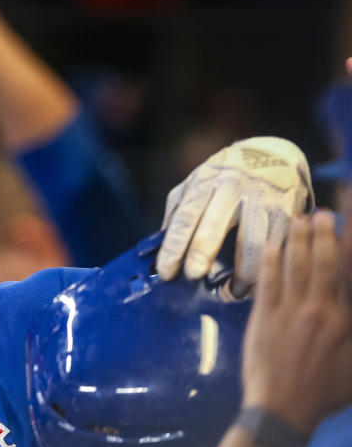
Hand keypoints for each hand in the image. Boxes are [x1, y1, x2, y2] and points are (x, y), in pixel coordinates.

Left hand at [156, 137, 312, 292]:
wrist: (275, 153)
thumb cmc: (224, 176)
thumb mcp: (196, 183)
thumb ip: (179, 211)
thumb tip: (159, 249)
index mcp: (205, 183)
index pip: (185, 217)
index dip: (173, 246)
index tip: (165, 272)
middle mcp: (233, 188)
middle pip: (214, 225)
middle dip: (201, 253)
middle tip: (193, 277)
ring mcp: (263, 199)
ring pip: (252, 242)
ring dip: (241, 273)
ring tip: (229, 293)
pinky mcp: (288, 211)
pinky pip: (276, 247)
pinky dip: (266, 270)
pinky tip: (255, 284)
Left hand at [241, 211, 351, 433]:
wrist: (283, 411)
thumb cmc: (324, 394)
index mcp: (347, 321)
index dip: (351, 247)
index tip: (350, 225)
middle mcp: (322, 311)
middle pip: (325, 263)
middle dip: (325, 235)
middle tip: (323, 214)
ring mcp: (290, 313)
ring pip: (296, 268)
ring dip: (298, 242)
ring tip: (300, 221)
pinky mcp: (264, 319)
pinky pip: (269, 283)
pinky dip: (272, 262)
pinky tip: (274, 246)